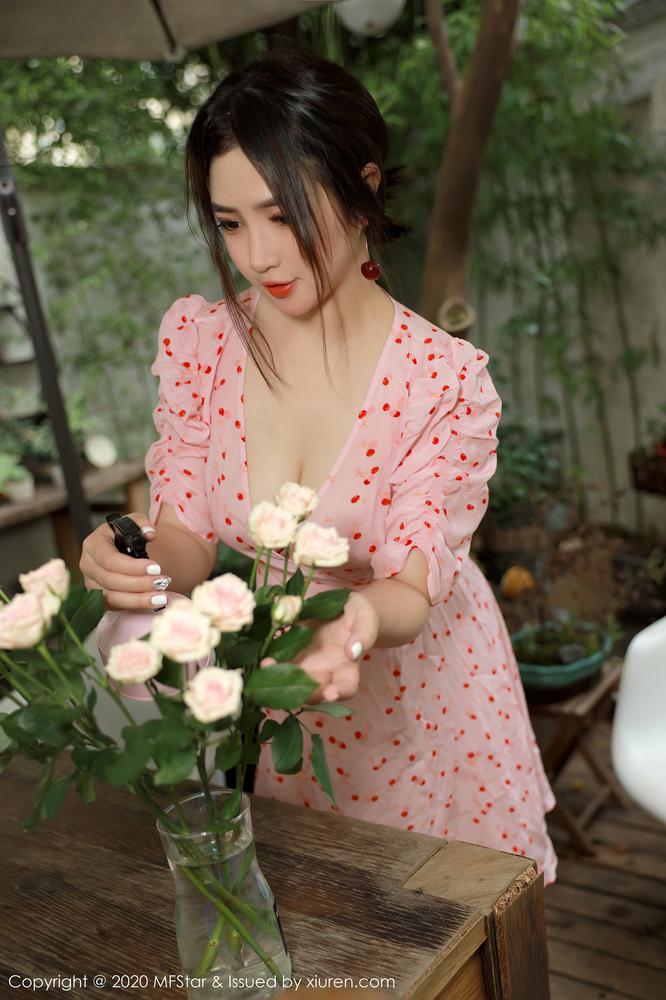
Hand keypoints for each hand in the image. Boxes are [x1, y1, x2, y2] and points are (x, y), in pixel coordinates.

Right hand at [79, 513, 169, 611]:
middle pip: (110, 580)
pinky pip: (113, 606)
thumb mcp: (133, 522)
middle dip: (138, 584)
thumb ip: (142, 523)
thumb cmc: (125, 533)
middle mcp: (87, 564)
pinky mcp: (97, 596)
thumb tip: (150, 534)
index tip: (156, 568)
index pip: (109, 559)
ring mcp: (90, 582)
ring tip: (161, 597)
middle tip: (162, 582)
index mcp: (93, 544)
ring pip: (110, 597)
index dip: (132, 567)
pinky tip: (152, 602)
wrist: (118, 546)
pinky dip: (133, 605)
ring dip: (137, 599)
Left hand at [261, 591, 378, 703]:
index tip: (331, 694)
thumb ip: (364, 634)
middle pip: (314, 692)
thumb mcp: (365, 617)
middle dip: (300, 693)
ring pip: (292, 682)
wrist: (341, 607)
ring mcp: (307, 665)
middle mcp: (325, 672)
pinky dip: (271, 664)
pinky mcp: (292, 654)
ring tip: (268, 666)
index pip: (347, 686)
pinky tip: (264, 658)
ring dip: (278, 680)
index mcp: (347, 667)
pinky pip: (280, 664)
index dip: (340, 693)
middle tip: (289, 687)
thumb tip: (354, 651)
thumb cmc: (359, 615)